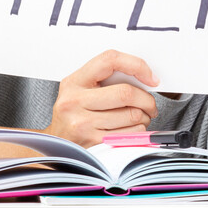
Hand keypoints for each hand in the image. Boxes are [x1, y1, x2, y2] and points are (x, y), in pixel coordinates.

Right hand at [43, 49, 159, 147]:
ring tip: (138, 118)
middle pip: (125, 93)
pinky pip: (131, 134)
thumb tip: (142, 78)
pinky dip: (139, 132)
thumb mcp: (78, 91)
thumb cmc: (73, 116)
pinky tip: (131, 130)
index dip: (136, 65)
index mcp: (73, 82)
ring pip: (132, 115)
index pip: (109, 61)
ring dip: (144, 118)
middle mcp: (75, 101)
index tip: (150, 77)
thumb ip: (104, 80)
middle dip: (147, 100)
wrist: (58, 147)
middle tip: (149, 104)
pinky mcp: (94, 143)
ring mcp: (83, 123)